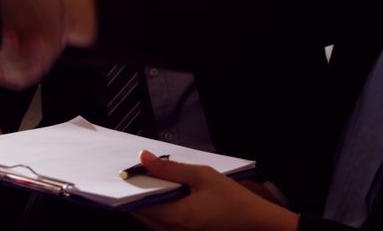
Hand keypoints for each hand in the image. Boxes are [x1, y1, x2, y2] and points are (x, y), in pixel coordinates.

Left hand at [133, 151, 298, 230]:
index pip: (138, 204)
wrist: (255, 223)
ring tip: (152, 181)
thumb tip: (143, 158)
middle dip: (136, 193)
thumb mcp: (202, 176)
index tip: (127, 172)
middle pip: (140, 213)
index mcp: (175, 217)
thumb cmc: (232, 199)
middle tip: (139, 173)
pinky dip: (158, 209)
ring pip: (150, 219)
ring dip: (147, 201)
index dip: (128, 188)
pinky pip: (161, 223)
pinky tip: (166, 194)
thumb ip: (170, 168)